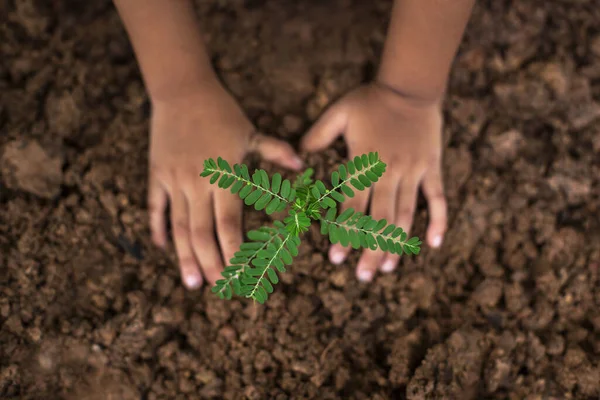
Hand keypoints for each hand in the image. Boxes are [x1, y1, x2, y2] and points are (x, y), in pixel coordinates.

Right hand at [148, 81, 302, 288]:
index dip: (235, 253)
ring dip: (184, 257)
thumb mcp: (252, 131)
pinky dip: (157, 228)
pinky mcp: (156, 175)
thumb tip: (303, 165)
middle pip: (203, 234)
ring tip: (191, 283)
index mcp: (224, 177)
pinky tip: (161, 248)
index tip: (243, 275)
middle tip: (220, 289)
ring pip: (178, 227)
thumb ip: (277, 151)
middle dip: (212, 264)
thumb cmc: (222, 113)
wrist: (182, 90)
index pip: (229, 225)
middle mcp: (197, 184)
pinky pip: (154, 207)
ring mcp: (173, 181)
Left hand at [301, 83, 446, 281]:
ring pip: (406, 215)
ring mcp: (413, 172)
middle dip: (371, 250)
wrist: (410, 86)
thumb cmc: (370, 100)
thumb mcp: (338, 112)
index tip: (336, 258)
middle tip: (364, 277)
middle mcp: (389, 173)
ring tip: (389, 268)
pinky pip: (438, 198)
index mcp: (364, 164)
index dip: (345, 234)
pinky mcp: (431, 168)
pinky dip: (438, 221)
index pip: (352, 207)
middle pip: (379, 219)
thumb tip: (298, 155)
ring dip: (398, 243)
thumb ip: (317, 134)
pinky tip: (433, 244)